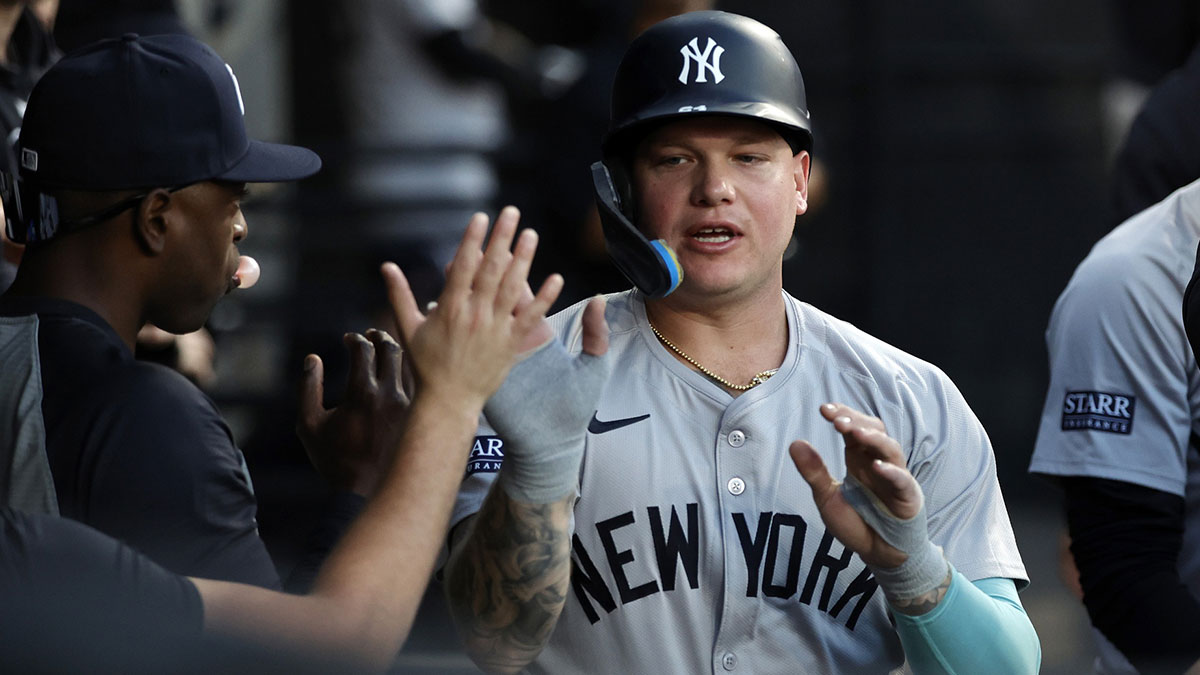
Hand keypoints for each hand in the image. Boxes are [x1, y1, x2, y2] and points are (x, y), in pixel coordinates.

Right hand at [297, 329, 408, 496]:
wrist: (367, 490)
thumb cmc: (335, 460)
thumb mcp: (309, 425)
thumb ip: (308, 388)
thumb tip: (313, 359)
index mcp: (362, 393)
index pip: (363, 349)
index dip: (354, 339)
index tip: (348, 340)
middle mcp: (389, 394)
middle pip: (391, 348)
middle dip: (379, 336)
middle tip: (371, 335)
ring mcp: (408, 404)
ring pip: (409, 364)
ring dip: (395, 352)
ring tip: (384, 349)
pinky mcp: (417, 415)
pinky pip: (417, 383)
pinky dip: (408, 371)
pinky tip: (398, 372)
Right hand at [384, 206, 561, 409]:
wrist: (448, 400)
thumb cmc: (425, 365)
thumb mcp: (407, 328)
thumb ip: (399, 294)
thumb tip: (386, 266)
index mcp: (449, 307)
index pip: (463, 265)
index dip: (472, 239)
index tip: (481, 217)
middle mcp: (474, 314)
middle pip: (491, 269)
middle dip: (502, 238)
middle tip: (512, 213)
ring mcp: (495, 329)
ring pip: (513, 287)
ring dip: (524, 259)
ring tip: (531, 235)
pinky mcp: (511, 344)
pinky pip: (532, 318)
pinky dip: (545, 299)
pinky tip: (557, 279)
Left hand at [790, 403, 922, 568]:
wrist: (878, 553)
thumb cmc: (855, 522)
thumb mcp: (827, 496)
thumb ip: (814, 472)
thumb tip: (795, 443)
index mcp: (858, 459)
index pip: (853, 428)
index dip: (842, 415)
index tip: (824, 409)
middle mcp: (877, 462)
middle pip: (873, 431)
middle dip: (856, 422)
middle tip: (837, 420)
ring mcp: (895, 477)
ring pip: (890, 449)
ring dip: (873, 439)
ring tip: (855, 434)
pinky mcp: (908, 496)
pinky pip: (902, 480)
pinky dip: (891, 472)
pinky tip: (877, 467)